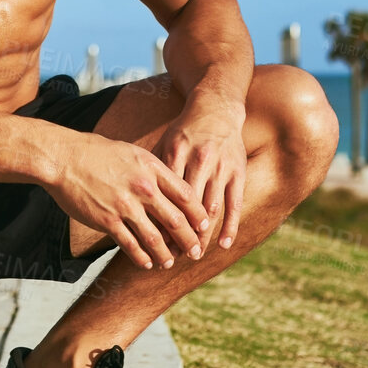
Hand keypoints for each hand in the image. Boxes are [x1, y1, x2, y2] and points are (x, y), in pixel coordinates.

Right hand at [45, 135, 208, 270]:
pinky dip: (142, 258)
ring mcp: (125, 206)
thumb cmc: (96, 153)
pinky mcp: (107, 220)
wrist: (63, 158)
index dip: (198, 214)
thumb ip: (152, 170)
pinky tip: (147, 264)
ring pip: (155, 238)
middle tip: (195, 252)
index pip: (185, 195)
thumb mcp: (131, 153)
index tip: (204, 226)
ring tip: (170, 263)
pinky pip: (131, 245)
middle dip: (189, 240)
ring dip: (166, 255)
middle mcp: (143, 188)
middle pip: (176, 220)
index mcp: (151, 168)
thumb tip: (170, 185)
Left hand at [156, 94, 246, 250]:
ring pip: (211, 209)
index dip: (158, 220)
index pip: (164, 196)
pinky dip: (230, 226)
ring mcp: (221, 168)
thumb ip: (151, 169)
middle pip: (188, 207)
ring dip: (203, 235)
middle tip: (172, 257)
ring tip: (194, 254)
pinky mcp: (238, 172)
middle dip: (180, 234)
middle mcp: (199, 161)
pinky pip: (235, 204)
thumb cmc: (185, 133)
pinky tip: (223, 245)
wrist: (216, 110)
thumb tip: (130, 196)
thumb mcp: (164, 145)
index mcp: (175, 154)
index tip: (151, 242)